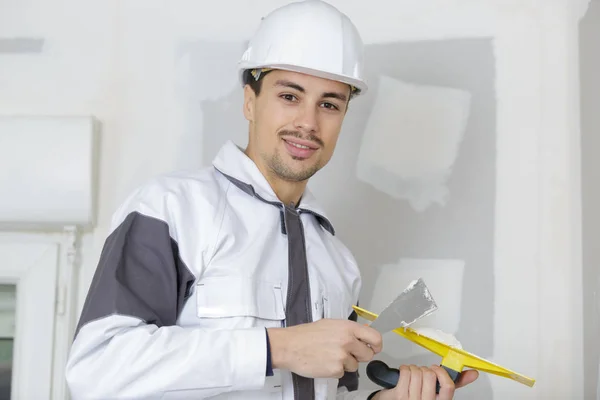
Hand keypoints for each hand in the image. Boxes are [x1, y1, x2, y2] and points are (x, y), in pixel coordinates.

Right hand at [267, 318, 381, 378]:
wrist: (290, 346)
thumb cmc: (307, 335)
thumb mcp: (331, 324)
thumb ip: (349, 330)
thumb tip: (364, 334)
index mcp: (348, 328)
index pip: (375, 338)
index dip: (377, 345)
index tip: (374, 348)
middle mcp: (347, 341)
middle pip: (368, 355)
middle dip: (359, 356)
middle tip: (346, 353)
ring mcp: (342, 356)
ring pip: (355, 365)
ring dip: (345, 363)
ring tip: (329, 355)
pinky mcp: (335, 370)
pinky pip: (342, 373)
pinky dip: (335, 370)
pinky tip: (324, 362)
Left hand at [373, 365, 478, 399]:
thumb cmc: (418, 396)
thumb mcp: (437, 392)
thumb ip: (455, 383)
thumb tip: (473, 373)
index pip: (448, 387)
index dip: (442, 373)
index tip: (437, 368)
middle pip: (430, 375)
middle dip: (425, 369)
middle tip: (422, 373)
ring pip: (417, 372)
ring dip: (414, 368)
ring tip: (412, 374)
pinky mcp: (399, 395)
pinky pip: (406, 372)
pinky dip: (405, 368)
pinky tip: (404, 373)